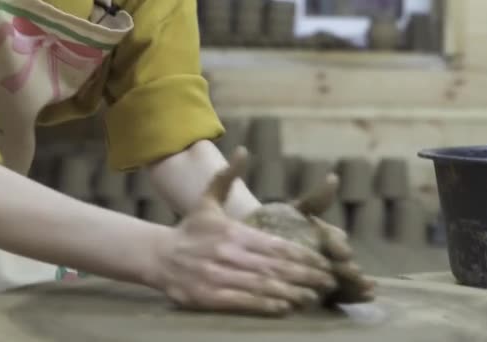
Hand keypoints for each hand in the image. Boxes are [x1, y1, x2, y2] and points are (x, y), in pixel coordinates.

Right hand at [150, 148, 336, 315]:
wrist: (157, 255)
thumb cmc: (189, 230)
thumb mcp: (207, 200)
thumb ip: (227, 177)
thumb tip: (243, 150)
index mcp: (233, 232)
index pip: (276, 245)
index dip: (303, 256)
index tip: (324, 263)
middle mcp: (228, 253)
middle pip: (275, 267)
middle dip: (306, 276)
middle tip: (329, 283)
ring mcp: (218, 276)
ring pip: (262, 285)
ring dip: (292, 292)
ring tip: (314, 298)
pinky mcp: (208, 296)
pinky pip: (242, 302)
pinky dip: (265, 305)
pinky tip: (285, 308)